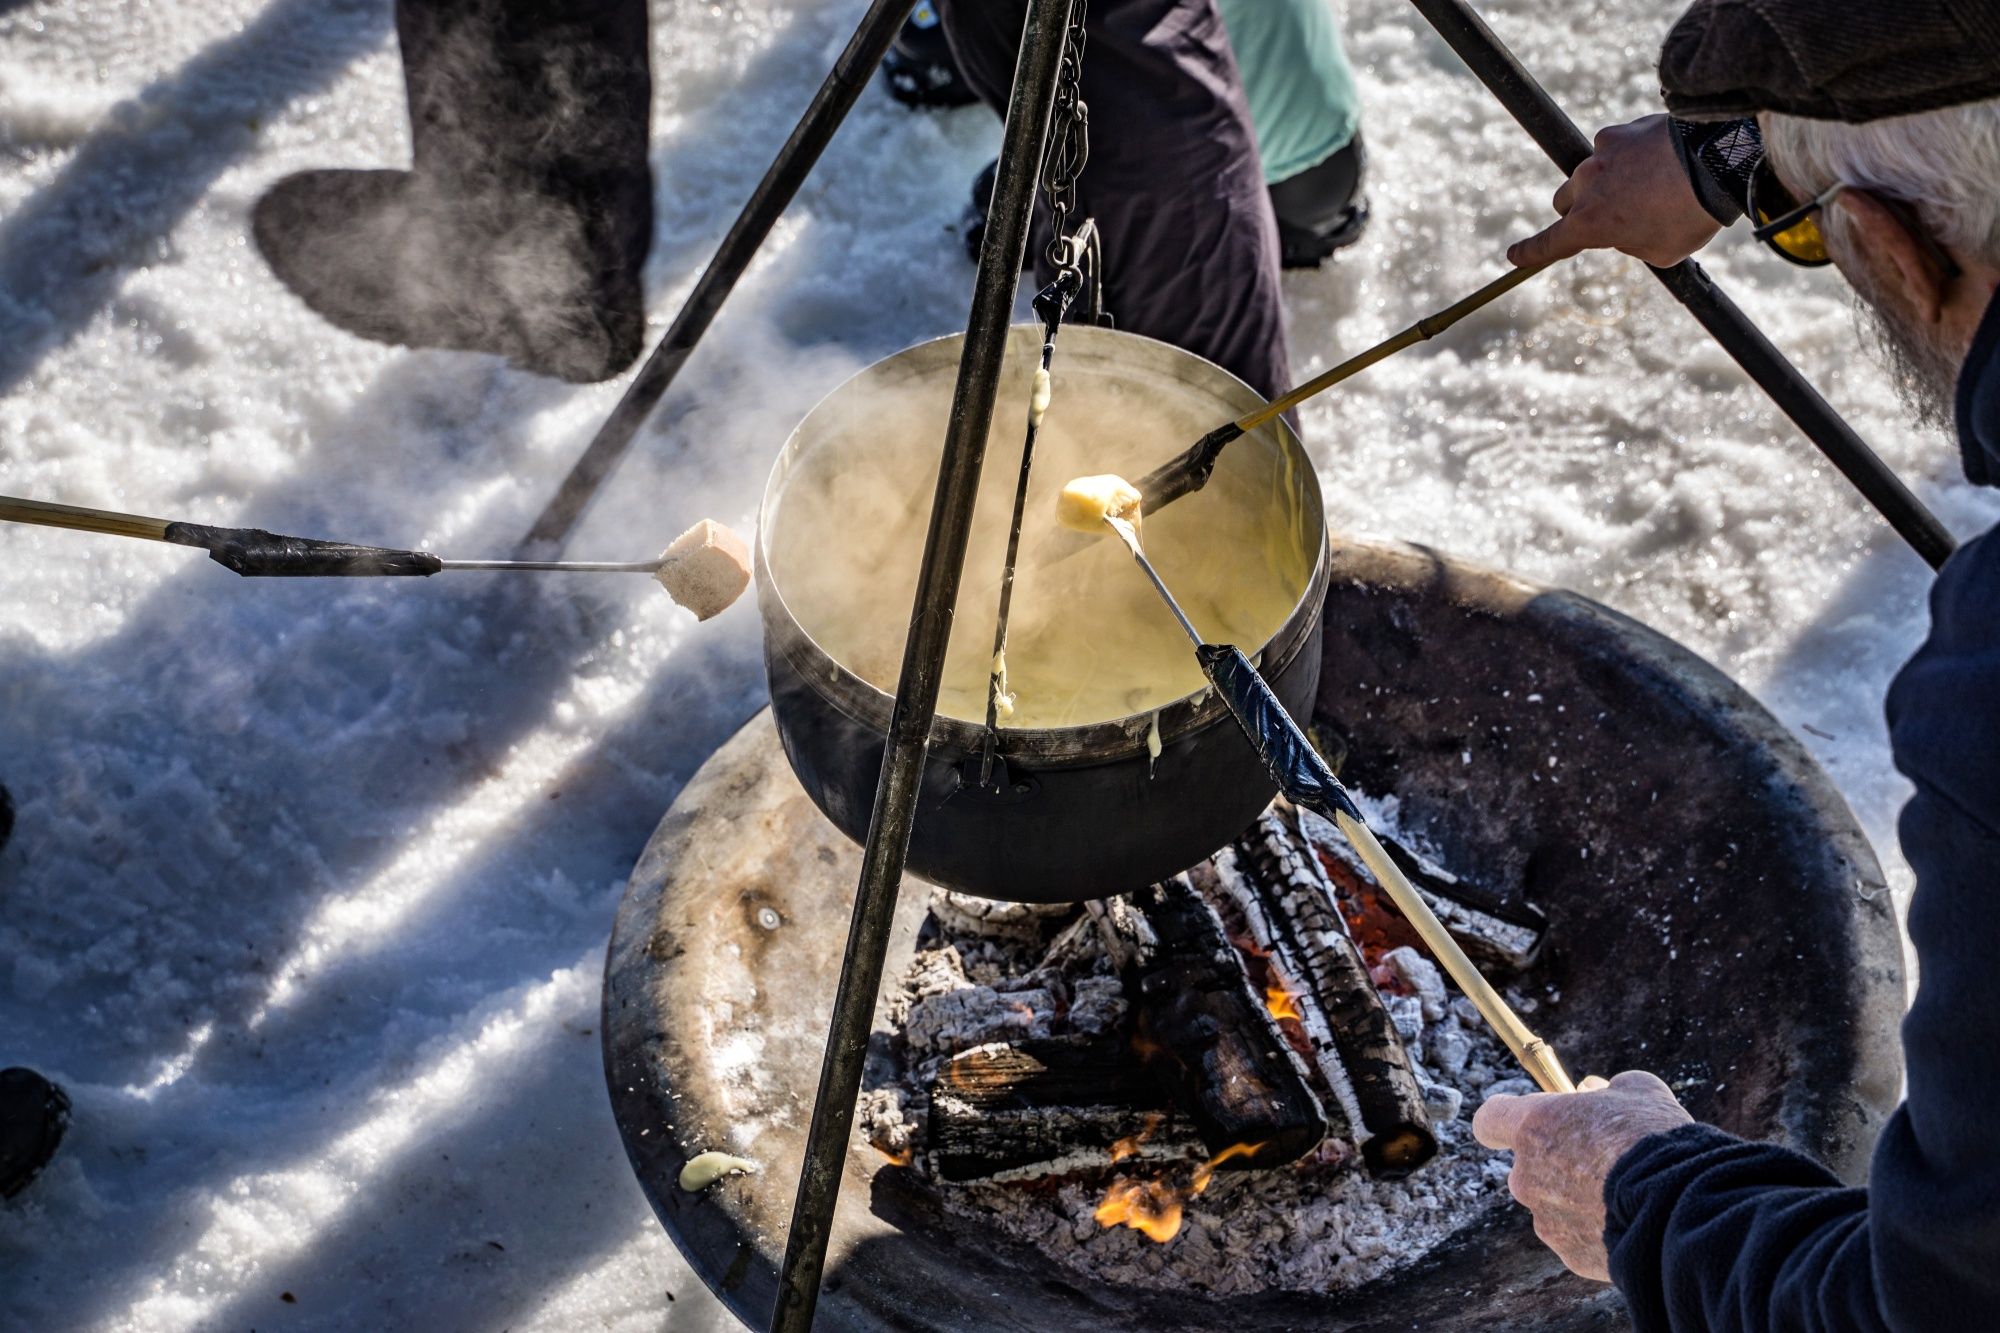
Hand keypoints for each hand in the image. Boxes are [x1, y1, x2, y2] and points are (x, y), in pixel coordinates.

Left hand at [1472, 1069, 1693, 1280]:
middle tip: (1603, 1160)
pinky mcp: (1568, 1254)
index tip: (1523, 1124)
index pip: (1489, 1121)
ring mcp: (1545, 1219)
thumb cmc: (1655, 1139)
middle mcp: (1527, 1176)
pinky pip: (1576, 1237)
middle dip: (1558, 1163)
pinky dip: (1596, 1230)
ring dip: (1578, 1199)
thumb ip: (1606, 1089)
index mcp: (1533, 1127)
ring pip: (1553, 1204)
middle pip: (1528, 1167)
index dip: (1504, 1121)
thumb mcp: (1638, 1091)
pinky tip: (1631, 1221)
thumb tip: (1593, 1091)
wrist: (1680, 1207)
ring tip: (1626, 1195)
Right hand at [1509, 115, 1722, 269]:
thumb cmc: (1691, 216)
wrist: (1719, 161)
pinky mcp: (1619, 131)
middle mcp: (1585, 186)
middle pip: (1564, 201)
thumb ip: (1631, 243)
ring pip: (1590, 172)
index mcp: (1590, 224)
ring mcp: (1600, 155)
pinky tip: (1659, 160)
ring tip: (1650, 184)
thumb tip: (1624, 228)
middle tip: (1612, 214)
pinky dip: (1629, 156)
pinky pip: (1615, 148)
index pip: (1549, 243)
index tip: (1514, 255)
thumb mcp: (1660, 251)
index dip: (1530, 252)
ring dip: (1608, 180)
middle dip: (1580, 209)